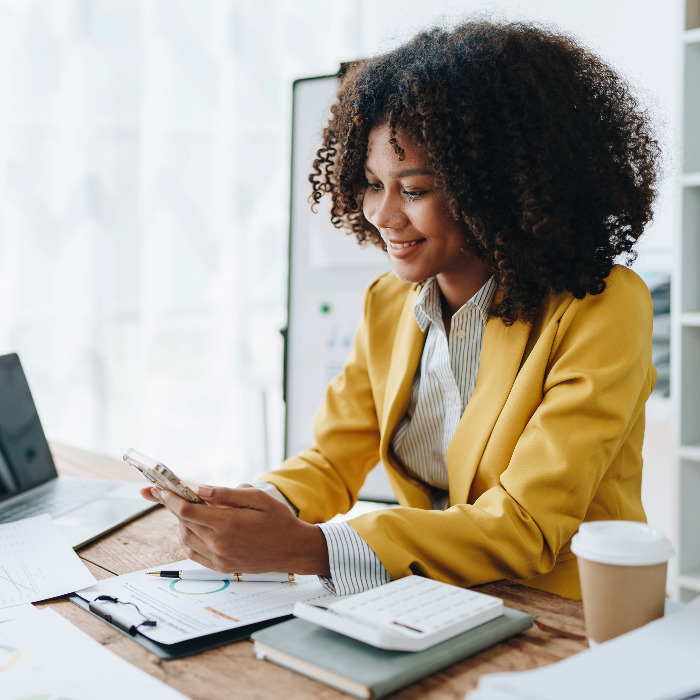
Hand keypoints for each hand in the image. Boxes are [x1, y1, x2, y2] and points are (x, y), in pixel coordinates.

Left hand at [144, 484, 329, 575]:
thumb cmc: (279, 520)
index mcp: (227, 525)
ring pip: (185, 538)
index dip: (169, 499)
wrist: (293, 550)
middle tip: (165, 494)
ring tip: (188, 509)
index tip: (159, 489)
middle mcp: (219, 544)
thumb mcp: (257, 498)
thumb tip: (200, 490)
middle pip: (183, 524)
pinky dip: (188, 539)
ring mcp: (219, 558)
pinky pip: (193, 553)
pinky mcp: (220, 567)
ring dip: (181, 522)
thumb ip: (226, 494)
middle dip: (171, 506)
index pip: (187, 511)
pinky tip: (194, 528)